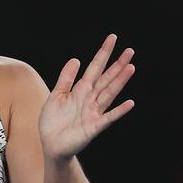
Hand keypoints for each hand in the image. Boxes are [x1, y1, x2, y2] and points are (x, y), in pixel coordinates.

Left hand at [38, 34, 134, 163]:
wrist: (51, 144)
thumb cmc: (53, 121)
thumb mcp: (56, 96)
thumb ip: (65, 79)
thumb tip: (76, 59)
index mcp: (80, 90)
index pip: (94, 68)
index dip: (103, 54)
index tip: (113, 39)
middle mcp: (90, 99)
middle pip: (106, 78)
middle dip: (117, 65)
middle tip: (130, 51)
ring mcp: (94, 112)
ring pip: (109, 93)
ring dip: (120, 81)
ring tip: (131, 67)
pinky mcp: (94, 127)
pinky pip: (109, 117)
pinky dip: (119, 111)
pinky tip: (130, 102)